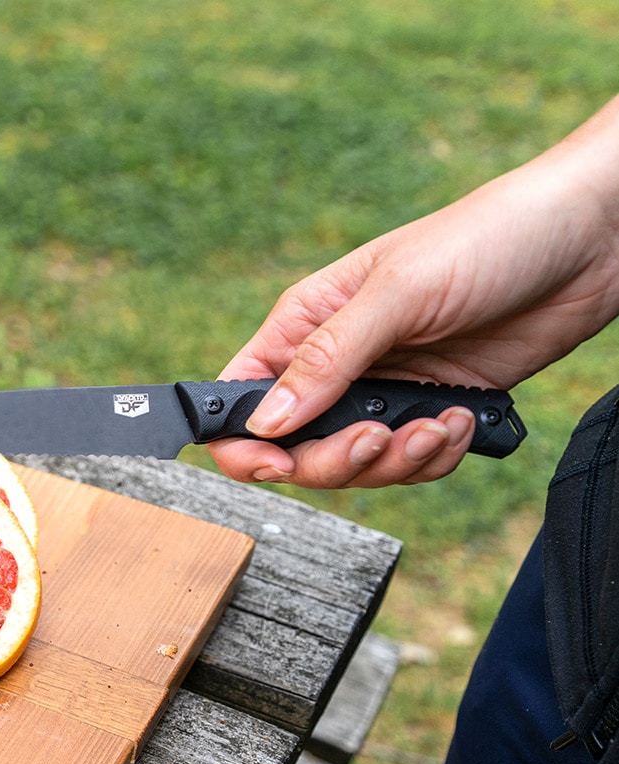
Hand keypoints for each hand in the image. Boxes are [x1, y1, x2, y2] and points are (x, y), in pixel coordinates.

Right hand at [209, 95, 618, 488]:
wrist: (591, 238)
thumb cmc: (490, 236)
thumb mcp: (398, 292)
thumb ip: (327, 360)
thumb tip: (265, 422)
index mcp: (306, 325)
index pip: (241, 397)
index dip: (244, 442)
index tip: (276, 462)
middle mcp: (337, 365)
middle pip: (296, 450)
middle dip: (335, 460)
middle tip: (378, 440)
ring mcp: (385, 392)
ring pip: (355, 466)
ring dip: (396, 461)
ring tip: (437, 423)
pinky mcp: (431, 410)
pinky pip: (411, 465)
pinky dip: (435, 456)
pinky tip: (463, 419)